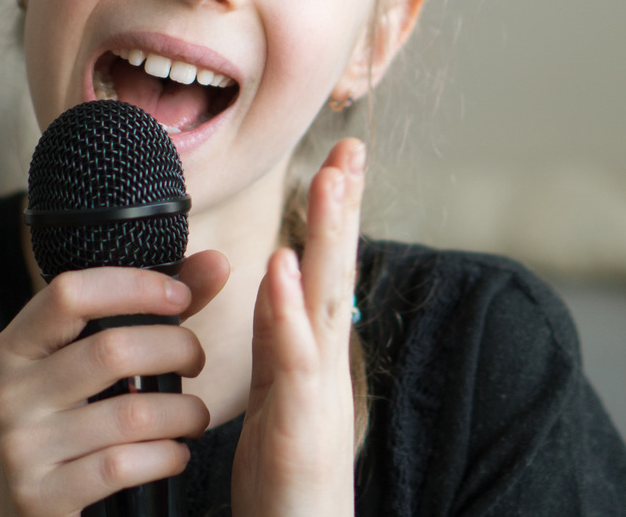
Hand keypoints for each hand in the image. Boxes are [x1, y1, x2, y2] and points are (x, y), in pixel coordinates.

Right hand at [0, 250, 228, 516]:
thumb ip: (154, 309)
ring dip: (183, 411)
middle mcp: (10, 392)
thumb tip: (217, 262)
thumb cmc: (79, 416)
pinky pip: (122, 465)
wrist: (32, 507)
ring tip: (196, 415)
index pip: (70, 292)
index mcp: (17, 345)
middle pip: (110, 349)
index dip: (133, 286)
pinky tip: (176, 453)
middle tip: (196, 360)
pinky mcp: (41, 494)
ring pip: (129, 412)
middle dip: (174, 349)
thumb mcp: (98, 360)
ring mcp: (22, 446)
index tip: (180, 296)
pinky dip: (166, 456)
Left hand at [231, 138, 364, 516]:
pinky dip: (290, 313)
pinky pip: (294, 362)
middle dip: (344, 209)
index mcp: (315, 354)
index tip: (339, 159)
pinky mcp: (301, 428)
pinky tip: (285, 268)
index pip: (325, 271)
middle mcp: (327, 365)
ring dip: (329, 240)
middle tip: (349, 148)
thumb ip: (277, 336)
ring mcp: (320, 394)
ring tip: (331, 182)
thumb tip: (277, 276)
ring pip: (326, 303)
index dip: (335, 216)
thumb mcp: (276, 391)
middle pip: (336, 273)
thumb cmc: (285, 477)